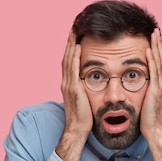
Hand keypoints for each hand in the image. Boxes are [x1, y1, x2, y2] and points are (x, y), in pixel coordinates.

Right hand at [55, 33, 91, 160]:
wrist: (77, 131)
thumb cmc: (84, 119)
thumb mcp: (85, 102)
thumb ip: (87, 92)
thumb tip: (94, 87)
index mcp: (70, 86)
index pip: (70, 63)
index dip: (72, 50)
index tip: (76, 38)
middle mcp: (67, 83)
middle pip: (67, 58)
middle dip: (70, 43)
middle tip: (73, 29)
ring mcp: (68, 85)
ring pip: (68, 60)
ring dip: (71, 46)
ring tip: (74, 33)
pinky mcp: (73, 89)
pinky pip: (73, 69)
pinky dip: (74, 57)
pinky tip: (78, 47)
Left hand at [141, 28, 161, 160]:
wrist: (155, 132)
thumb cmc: (148, 122)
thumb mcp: (146, 104)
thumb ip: (144, 94)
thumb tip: (136, 90)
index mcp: (161, 87)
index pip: (161, 65)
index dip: (159, 51)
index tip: (154, 40)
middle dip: (159, 44)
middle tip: (156, 31)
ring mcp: (161, 87)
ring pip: (161, 62)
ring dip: (157, 47)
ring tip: (154, 34)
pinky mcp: (156, 91)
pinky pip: (155, 71)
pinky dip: (152, 59)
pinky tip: (149, 49)